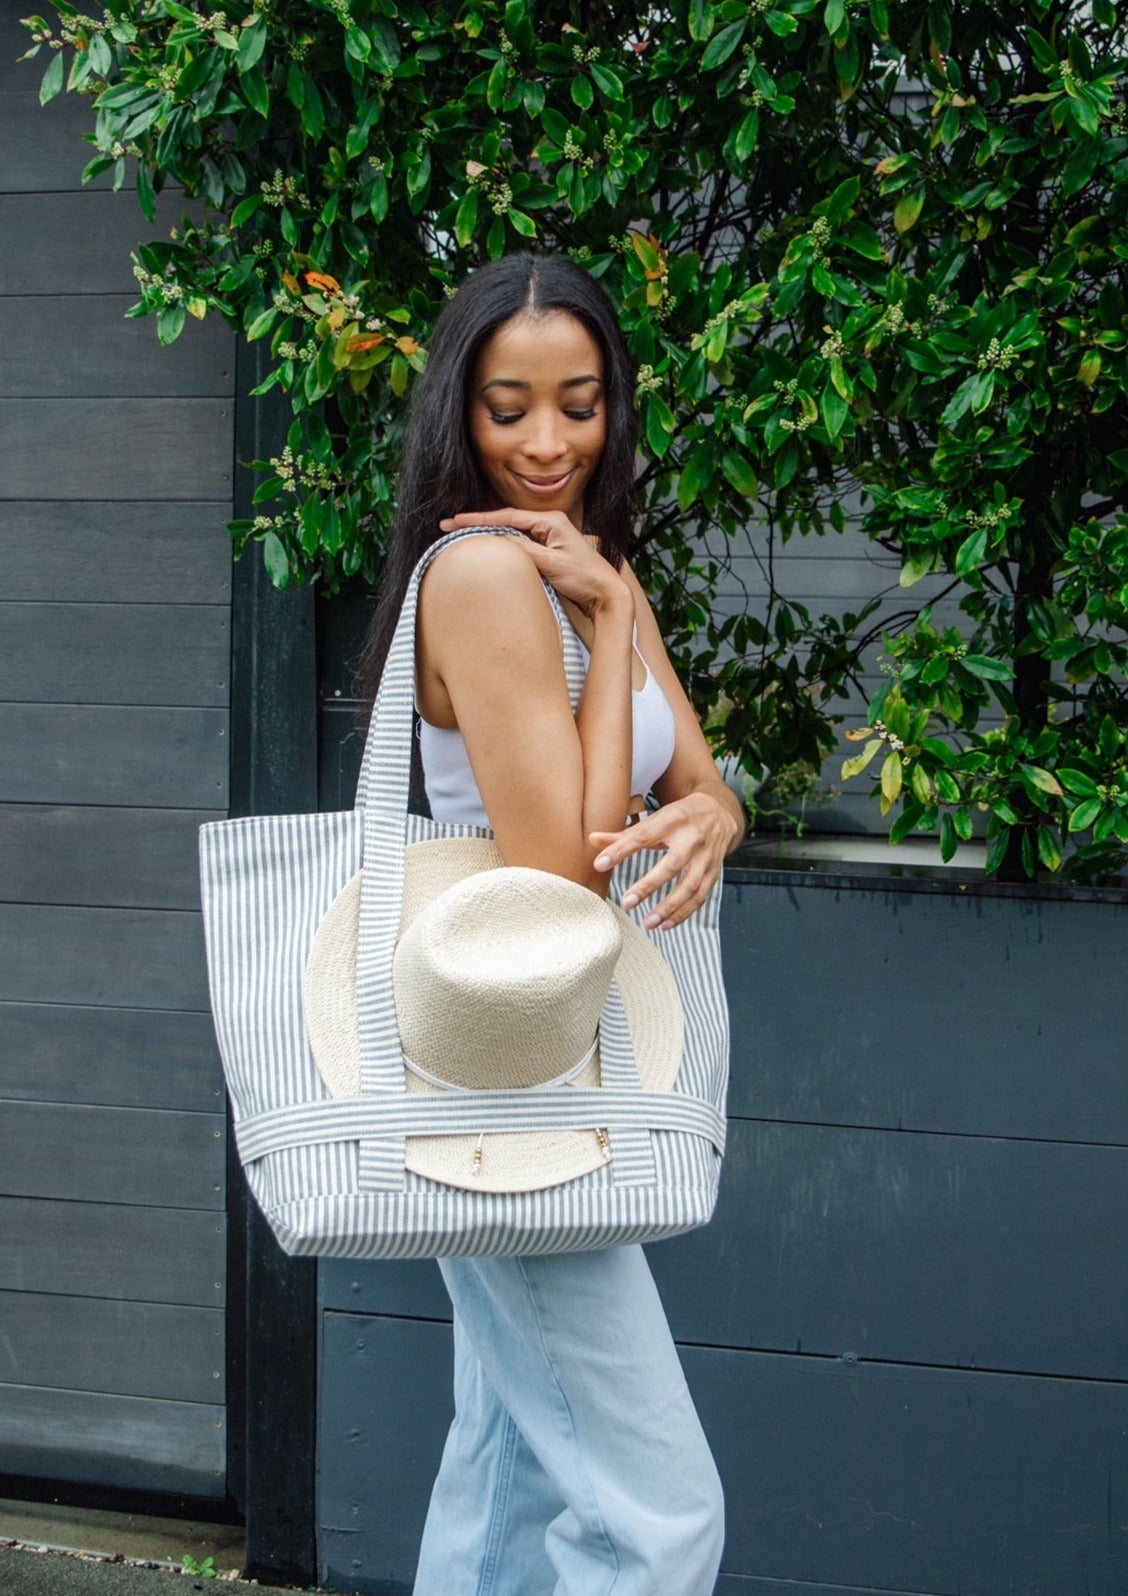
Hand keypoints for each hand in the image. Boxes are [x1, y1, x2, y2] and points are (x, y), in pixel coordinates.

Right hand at [438, 509, 628, 617]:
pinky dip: (503, 548)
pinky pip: (520, 546)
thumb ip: (523, 550)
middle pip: (506, 522)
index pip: (506, 517)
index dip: (477, 520)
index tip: (453, 522)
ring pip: (512, 534)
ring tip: (463, 538)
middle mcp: (550, 525)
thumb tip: (496, 541)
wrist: (608, 595)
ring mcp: (550, 538)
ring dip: (490, 536)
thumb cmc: (585, 578)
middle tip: (449, 527)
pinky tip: (490, 552)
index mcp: (550, 521)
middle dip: (478, 525)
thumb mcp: (550, 564)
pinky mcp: (550, 553)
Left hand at [589, 789, 741, 930]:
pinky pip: (700, 896)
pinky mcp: (713, 872)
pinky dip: (684, 913)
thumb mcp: (656, 818)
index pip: (642, 836)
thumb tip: (593, 839)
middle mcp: (692, 838)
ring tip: (648, 923)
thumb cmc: (680, 817)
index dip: (620, 850)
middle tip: (627, 902)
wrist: (720, 812)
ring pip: (690, 886)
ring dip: (669, 907)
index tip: (600, 865)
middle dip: (650, 885)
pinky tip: (666, 925)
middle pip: (672, 864)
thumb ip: (625, 833)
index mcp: (672, 820)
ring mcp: (706, 857)